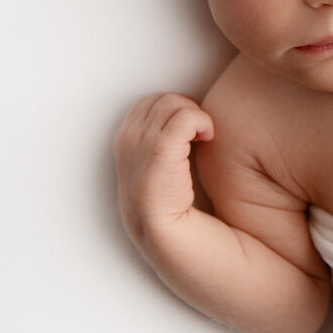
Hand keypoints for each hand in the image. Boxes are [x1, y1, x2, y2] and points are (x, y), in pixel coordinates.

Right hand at [114, 93, 214, 233]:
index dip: (174, 109)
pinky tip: (208, 138)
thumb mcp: (154, 167)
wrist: (165, 233)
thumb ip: (159, 140)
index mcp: (124, 141)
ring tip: (204, 136)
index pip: (149, 102)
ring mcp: (140, 144)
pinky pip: (186, 116)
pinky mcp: (160, 151)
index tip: (190, 130)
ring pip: (174, 103)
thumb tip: (183, 117)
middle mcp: (127, 139)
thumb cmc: (167, 203)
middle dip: (186, 109)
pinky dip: (202, 122)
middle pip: (162, 99)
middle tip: (200, 133)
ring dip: (196, 115)